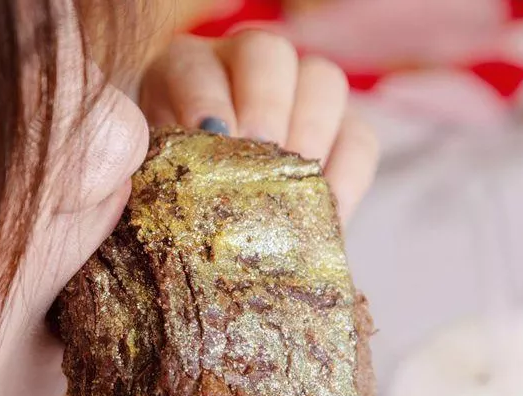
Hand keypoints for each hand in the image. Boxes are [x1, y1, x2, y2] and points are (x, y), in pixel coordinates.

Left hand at [140, 31, 377, 223]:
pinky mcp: (344, 127)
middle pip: (266, 53)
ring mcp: (301, 91)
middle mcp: (246, 67)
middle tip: (260, 154)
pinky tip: (328, 215)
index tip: (209, 140)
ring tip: (295, 187)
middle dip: (264, 103)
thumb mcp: (161, 179)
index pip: (194, 68)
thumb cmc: (179, 192)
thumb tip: (166, 205)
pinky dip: (347, 176)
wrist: (216, 210)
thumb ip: (161, 177)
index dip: (204, 100)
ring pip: (323, 82)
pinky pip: (361, 138)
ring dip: (311, 133)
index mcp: (186, 71)